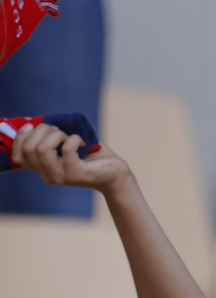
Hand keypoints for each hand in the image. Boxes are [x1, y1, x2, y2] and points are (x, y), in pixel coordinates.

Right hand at [9, 122, 128, 192]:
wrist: (114, 172)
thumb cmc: (90, 155)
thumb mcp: (64, 142)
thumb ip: (47, 135)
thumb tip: (30, 121)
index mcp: (41, 168)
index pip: (18, 155)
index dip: (21, 136)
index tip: (33, 125)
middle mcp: (47, 175)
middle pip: (29, 147)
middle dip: (42, 130)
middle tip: (59, 130)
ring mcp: (61, 177)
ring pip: (42, 148)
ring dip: (57, 134)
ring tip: (70, 136)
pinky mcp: (76, 174)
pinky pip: (67, 149)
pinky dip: (74, 138)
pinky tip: (82, 142)